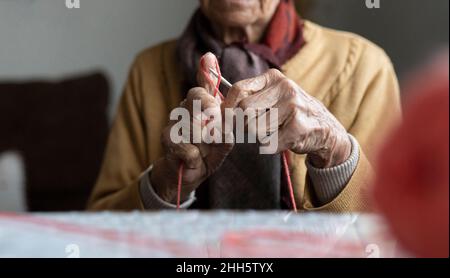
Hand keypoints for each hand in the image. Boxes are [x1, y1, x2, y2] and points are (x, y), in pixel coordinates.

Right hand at [151, 53, 233, 202]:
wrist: (190, 173)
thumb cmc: (209, 151)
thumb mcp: (224, 134)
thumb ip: (227, 119)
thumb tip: (227, 106)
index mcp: (201, 103)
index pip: (204, 83)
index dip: (208, 74)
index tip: (210, 63)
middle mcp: (185, 107)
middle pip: (197, 97)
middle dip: (211, 111)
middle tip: (217, 129)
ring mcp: (174, 121)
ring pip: (193, 124)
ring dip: (205, 141)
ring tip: (206, 149)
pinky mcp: (167, 139)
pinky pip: (186, 145)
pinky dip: (196, 156)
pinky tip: (196, 159)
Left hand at [223, 69, 350, 167]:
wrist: (324, 129)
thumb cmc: (289, 114)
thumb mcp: (270, 96)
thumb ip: (245, 96)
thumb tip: (212, 100)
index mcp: (273, 77)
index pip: (238, 90)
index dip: (227, 108)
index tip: (226, 121)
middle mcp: (285, 87)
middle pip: (243, 110)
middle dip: (242, 125)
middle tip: (252, 130)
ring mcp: (294, 106)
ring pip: (254, 128)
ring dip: (259, 136)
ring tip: (273, 131)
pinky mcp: (299, 127)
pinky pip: (269, 143)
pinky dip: (271, 147)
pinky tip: (284, 139)